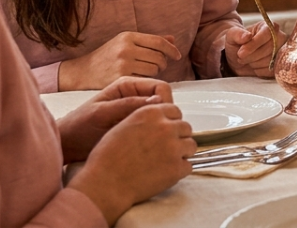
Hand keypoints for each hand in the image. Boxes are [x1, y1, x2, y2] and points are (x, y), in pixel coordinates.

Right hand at [57, 31, 181, 90]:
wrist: (83, 72)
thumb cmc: (107, 56)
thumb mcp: (125, 43)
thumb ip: (149, 41)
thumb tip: (172, 40)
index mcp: (128, 36)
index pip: (158, 41)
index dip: (171, 49)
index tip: (177, 55)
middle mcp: (126, 49)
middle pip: (159, 57)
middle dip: (162, 63)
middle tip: (157, 66)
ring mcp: (123, 64)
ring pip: (154, 69)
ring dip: (155, 72)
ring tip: (146, 71)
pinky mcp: (121, 78)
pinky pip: (145, 80)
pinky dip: (146, 80)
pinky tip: (139, 79)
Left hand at [57, 77, 173, 161]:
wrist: (66, 144)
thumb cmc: (79, 127)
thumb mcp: (103, 114)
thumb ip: (129, 105)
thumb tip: (159, 101)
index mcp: (128, 85)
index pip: (161, 87)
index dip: (165, 102)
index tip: (160, 120)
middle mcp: (136, 95)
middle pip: (165, 100)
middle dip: (164, 115)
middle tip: (154, 132)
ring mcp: (136, 110)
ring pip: (161, 114)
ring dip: (159, 124)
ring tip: (150, 139)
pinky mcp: (136, 124)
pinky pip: (153, 124)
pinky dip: (154, 132)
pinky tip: (147, 142)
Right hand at [66, 101, 193, 224]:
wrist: (105, 184)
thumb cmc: (107, 158)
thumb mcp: (122, 126)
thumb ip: (145, 120)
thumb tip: (159, 121)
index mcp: (151, 114)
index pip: (175, 111)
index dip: (171, 122)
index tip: (166, 131)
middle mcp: (165, 127)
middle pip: (186, 128)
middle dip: (178, 137)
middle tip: (165, 149)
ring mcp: (174, 147)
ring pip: (191, 146)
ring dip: (181, 153)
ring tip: (165, 162)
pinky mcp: (177, 168)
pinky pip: (188, 166)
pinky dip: (179, 171)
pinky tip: (164, 173)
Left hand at [223, 22, 283, 76]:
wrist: (238, 58)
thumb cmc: (237, 44)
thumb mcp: (231, 36)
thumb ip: (237, 34)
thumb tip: (247, 36)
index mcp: (267, 26)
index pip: (267, 33)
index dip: (254, 44)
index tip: (241, 53)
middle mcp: (278, 37)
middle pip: (270, 48)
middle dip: (252, 56)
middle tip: (241, 56)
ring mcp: (281, 51)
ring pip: (270, 60)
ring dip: (254, 63)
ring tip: (248, 60)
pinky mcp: (280, 64)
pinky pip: (271, 70)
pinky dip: (259, 71)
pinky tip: (255, 66)